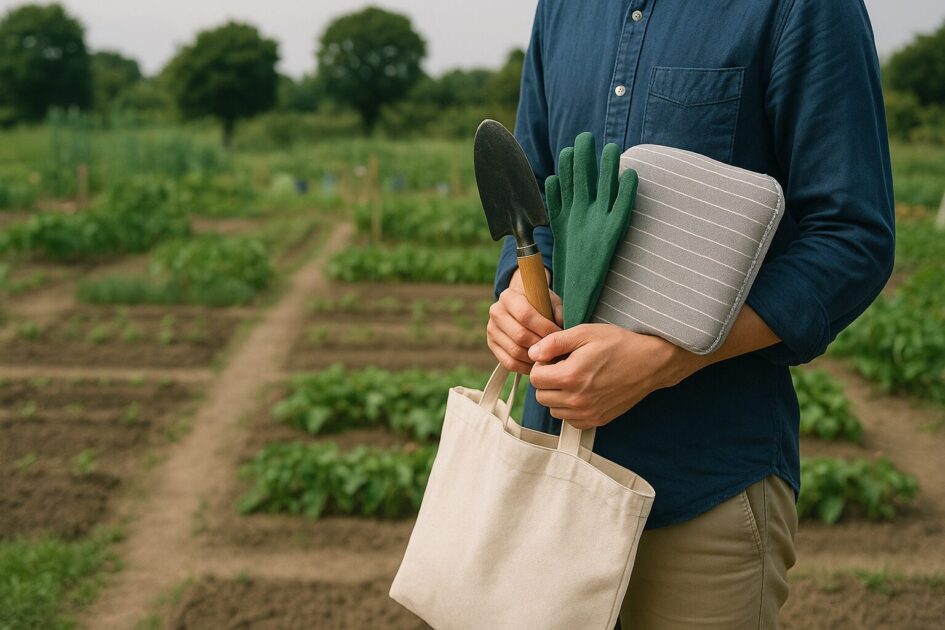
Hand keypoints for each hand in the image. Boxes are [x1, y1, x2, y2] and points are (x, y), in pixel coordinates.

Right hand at [487, 268, 563, 373]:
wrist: (521, 305)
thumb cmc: (539, 303)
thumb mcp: (549, 300)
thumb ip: (557, 311)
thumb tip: (559, 326)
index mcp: (509, 296)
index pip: (525, 315)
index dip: (544, 327)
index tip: (560, 335)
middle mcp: (496, 312)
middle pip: (520, 335)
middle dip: (541, 345)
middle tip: (555, 349)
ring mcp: (492, 329)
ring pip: (515, 351)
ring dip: (534, 358)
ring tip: (549, 358)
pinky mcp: (492, 345)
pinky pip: (509, 363)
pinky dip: (525, 367)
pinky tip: (538, 364)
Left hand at [528, 323, 705, 427]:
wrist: (650, 363)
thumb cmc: (618, 344)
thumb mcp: (585, 333)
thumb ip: (554, 343)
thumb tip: (532, 353)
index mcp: (571, 376)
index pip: (535, 378)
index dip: (541, 365)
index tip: (554, 358)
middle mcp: (577, 400)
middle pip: (541, 396)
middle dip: (547, 381)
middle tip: (563, 367)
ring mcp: (588, 413)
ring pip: (554, 410)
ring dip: (557, 396)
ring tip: (574, 379)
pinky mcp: (598, 420)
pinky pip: (570, 420)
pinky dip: (570, 409)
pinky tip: (582, 392)